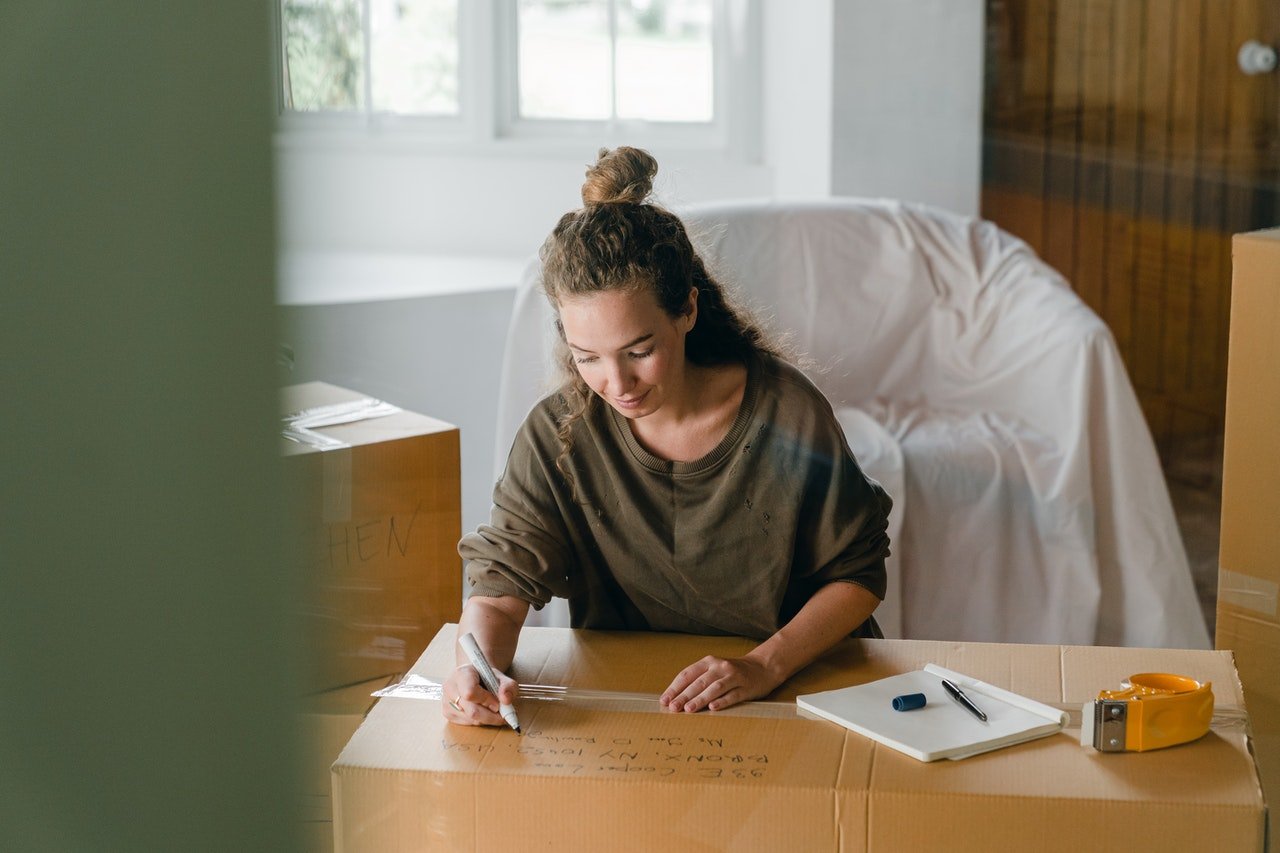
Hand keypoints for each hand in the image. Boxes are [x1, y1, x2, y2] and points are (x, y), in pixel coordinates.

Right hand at [441, 663, 519, 726]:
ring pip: (471, 720)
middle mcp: (450, 686)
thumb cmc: (486, 677)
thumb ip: (508, 686)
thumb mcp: (501, 677)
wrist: (474, 677)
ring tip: (493, 709)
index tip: (498, 703)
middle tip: (501, 713)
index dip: (487, 701)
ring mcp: (446, 701)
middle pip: (471, 711)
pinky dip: (480, 721)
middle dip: (491, 715)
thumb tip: (506, 700)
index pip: (470, 692)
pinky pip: (467, 723)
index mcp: (462, 673)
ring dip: (487, 719)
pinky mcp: (447, 713)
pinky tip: (483, 711)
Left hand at [659, 655, 780, 712]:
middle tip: (673, 708)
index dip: (675, 687)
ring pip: (714, 688)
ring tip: (689, 710)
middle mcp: (720, 667)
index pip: (687, 674)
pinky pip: (733, 695)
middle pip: (699, 682)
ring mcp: (734, 676)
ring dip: (700, 699)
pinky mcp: (746, 687)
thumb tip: (675, 698)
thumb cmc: (732, 672)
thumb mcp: (714, 670)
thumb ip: (697, 680)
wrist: (763, 667)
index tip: (665, 700)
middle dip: (684, 696)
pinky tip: (713, 708)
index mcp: (709, 661)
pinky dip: (722, 701)